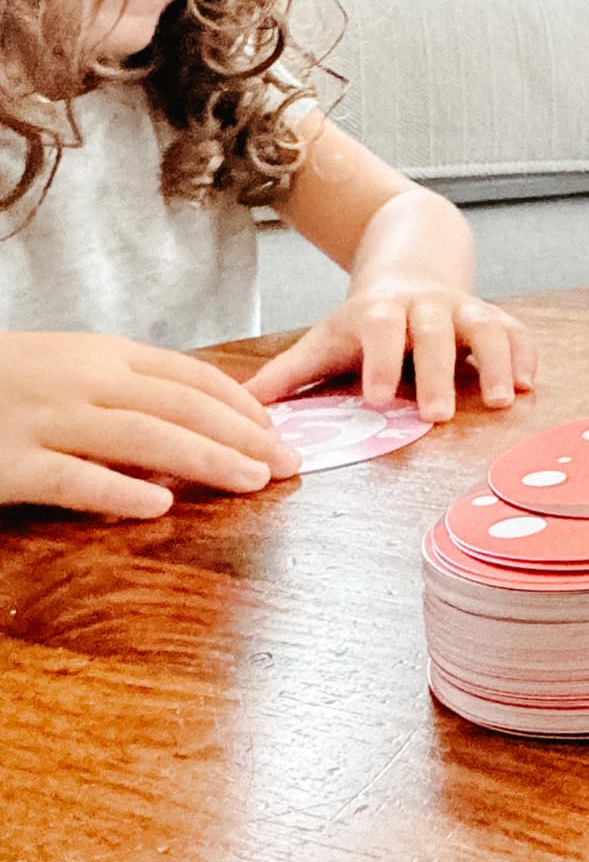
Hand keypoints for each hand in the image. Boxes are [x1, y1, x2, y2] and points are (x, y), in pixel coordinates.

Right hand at [0, 333, 301, 519]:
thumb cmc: (9, 379)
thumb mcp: (72, 367)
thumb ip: (128, 390)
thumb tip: (199, 427)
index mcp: (105, 354)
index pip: (192, 377)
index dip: (242, 406)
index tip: (278, 433)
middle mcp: (84, 381)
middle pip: (182, 407)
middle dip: (244, 436)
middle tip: (288, 464)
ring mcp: (46, 420)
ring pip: (144, 438)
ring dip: (206, 460)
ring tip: (250, 482)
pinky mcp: (8, 463)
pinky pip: (72, 478)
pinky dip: (118, 492)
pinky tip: (158, 508)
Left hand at [243, 281, 533, 420]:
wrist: (412, 265)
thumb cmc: (365, 321)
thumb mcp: (327, 339)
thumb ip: (288, 374)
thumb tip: (238, 406)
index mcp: (381, 311)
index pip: (380, 331)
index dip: (381, 362)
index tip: (378, 400)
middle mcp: (426, 306)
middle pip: (435, 332)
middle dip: (438, 372)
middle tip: (438, 415)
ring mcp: (465, 309)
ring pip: (486, 327)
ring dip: (496, 362)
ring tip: (504, 400)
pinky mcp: (494, 316)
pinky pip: (517, 330)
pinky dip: (526, 354)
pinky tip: (531, 383)